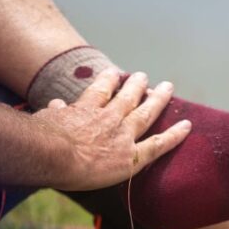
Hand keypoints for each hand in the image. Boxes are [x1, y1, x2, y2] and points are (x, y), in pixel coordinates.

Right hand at [33, 69, 191, 190]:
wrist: (53, 154)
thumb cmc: (41, 141)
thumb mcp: (44, 121)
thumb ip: (53, 113)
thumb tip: (54, 104)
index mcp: (85, 110)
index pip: (100, 91)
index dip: (108, 81)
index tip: (114, 73)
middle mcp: (108, 118)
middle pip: (127, 97)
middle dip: (136, 85)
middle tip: (143, 76)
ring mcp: (122, 135)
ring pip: (146, 113)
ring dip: (158, 99)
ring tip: (167, 87)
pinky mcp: (132, 155)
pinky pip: (158, 144)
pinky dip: (175, 135)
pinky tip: (187, 126)